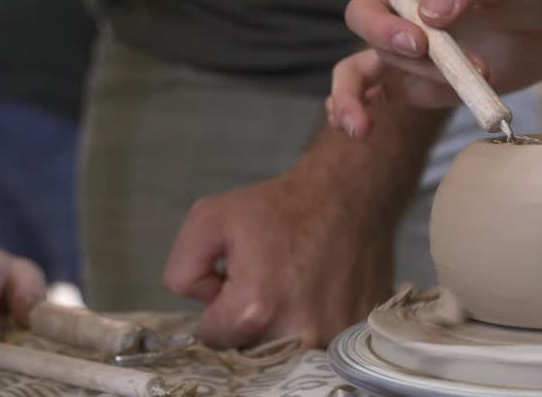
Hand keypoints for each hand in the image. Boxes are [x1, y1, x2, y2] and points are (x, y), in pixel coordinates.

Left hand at [162, 172, 393, 348]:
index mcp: (253, 309)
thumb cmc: (277, 205)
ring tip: (296, 283)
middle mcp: (296, 334)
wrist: (346, 192)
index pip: (214, 337)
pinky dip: (318, 319)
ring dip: (286, 324)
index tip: (239, 278)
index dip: (220, 305)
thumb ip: (183, 271)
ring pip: (289, 349)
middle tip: (269, 279)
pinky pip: (324, 340)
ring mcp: (334, 335)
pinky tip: (321, 286)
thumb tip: (205, 301)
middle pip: (253, 348)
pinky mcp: (358, 329)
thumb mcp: (207, 220)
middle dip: (252, 319)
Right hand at [331, 0, 541, 138]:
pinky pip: (382, 99)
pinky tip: (357, 127)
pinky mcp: (426, 86)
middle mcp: (402, 14)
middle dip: (400, 60)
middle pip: (370, 41)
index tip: (420, 41)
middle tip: (452, 70)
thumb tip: (429, 13)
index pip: (370, 0)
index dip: (382, 24)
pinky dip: (362, 111)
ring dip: (374, 100)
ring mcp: (412, 54)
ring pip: (366, 75)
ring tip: (367, 128)